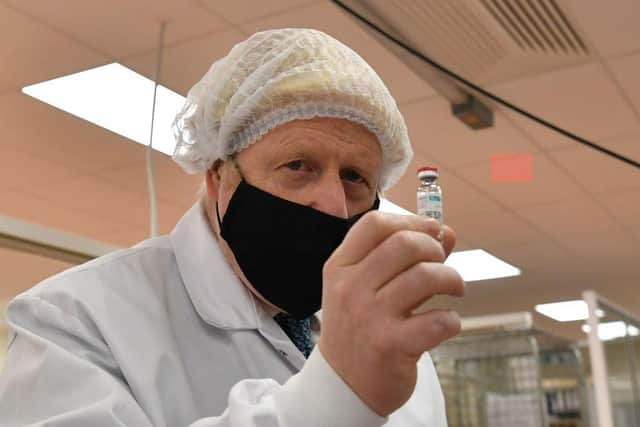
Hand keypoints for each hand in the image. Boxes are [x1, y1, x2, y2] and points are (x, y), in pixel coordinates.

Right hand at [318, 212, 463, 415]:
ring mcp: (370, 317)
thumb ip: (403, 257)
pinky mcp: (391, 346)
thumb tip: (446, 232)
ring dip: (452, 280)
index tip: (431, 230)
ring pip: (426, 276)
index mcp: (340, 267)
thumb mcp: (365, 287)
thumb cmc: (359, 328)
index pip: (374, 224)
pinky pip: (438, 320)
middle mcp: (351, 288)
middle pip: (404, 244)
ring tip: (453, 290)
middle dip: (435, 249)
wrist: (344, 385)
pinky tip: (444, 323)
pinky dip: (451, 319)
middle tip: (442, 264)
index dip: (411, 220)